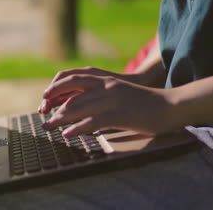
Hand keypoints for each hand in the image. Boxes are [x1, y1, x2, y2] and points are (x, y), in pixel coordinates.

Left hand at [41, 74, 178, 137]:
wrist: (170, 105)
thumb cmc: (144, 103)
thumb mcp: (120, 92)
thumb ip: (103, 93)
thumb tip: (83, 104)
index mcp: (106, 79)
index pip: (73, 78)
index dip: (56, 88)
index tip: (45, 99)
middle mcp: (106, 86)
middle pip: (72, 92)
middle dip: (53, 104)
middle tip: (42, 115)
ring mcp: (112, 99)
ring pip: (79, 107)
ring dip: (60, 118)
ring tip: (48, 127)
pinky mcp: (119, 115)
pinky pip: (92, 122)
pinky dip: (77, 128)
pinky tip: (67, 134)